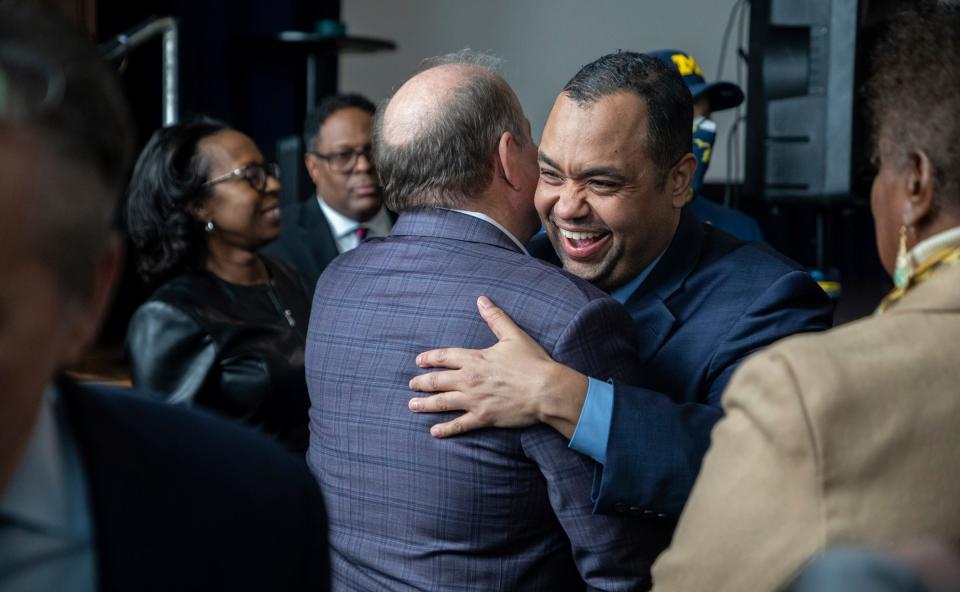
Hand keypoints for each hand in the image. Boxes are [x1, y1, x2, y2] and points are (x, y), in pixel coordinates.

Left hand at [408, 296, 587, 437]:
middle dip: (421, 382)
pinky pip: (459, 425)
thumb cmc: (533, 362)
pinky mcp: (483, 417)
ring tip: (412, 405)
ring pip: (442, 403)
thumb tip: (482, 300)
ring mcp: (474, 400)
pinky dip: (445, 429)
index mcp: (475, 358)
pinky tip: (433, 431)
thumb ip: (495, 318)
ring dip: (425, 404)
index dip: (429, 358)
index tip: (419, 361)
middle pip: (438, 380)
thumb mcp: (513, 335)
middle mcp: (470, 379)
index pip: (444, 357)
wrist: (547, 390)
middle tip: (411, 384)